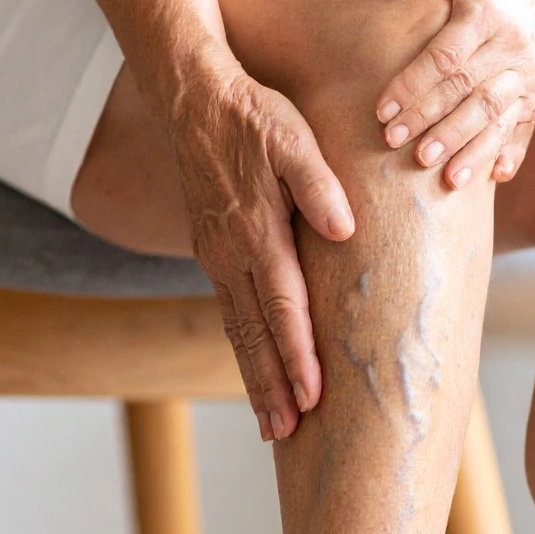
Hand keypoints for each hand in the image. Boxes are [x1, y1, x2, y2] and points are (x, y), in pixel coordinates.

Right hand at [167, 65, 354, 440]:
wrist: (190, 96)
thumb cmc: (251, 114)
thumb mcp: (292, 136)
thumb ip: (318, 184)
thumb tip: (344, 226)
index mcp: (256, 233)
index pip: (283, 308)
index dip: (299, 356)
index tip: (313, 397)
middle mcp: (231, 256)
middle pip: (255, 336)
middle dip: (272, 389)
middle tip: (285, 437)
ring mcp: (217, 258)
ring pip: (238, 333)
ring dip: (255, 381)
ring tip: (271, 428)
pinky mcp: (213, 254)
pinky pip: (230, 315)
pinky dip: (244, 352)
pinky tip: (256, 376)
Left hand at [374, 0, 534, 187]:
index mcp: (485, 11)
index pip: (445, 56)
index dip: (413, 86)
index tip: (382, 111)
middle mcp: (512, 44)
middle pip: (469, 91)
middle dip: (433, 122)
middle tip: (397, 145)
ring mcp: (527, 72)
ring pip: (497, 115)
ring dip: (471, 148)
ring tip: (444, 177)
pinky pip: (524, 126)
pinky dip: (511, 153)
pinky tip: (494, 178)